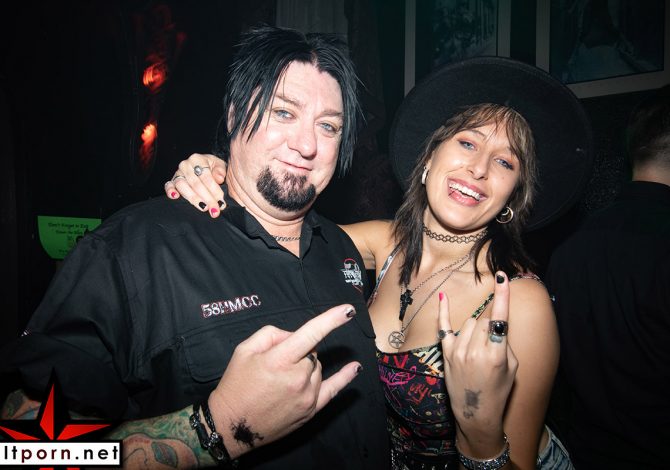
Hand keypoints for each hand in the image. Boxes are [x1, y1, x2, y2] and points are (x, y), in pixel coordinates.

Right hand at [163, 153, 227, 216]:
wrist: (205, 165)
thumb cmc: (213, 167)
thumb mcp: (220, 165)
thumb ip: (220, 171)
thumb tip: (219, 178)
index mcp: (198, 159)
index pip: (206, 177)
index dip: (214, 191)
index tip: (221, 202)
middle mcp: (186, 165)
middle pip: (195, 183)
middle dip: (207, 198)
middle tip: (215, 209)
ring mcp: (178, 173)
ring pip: (183, 186)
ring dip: (194, 198)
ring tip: (203, 207)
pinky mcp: (172, 180)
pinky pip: (168, 185)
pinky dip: (170, 191)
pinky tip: (175, 197)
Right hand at [207, 304, 359, 457]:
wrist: (231, 426)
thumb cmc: (236, 385)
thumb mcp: (244, 350)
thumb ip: (272, 334)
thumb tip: (295, 336)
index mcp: (279, 360)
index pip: (310, 334)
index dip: (331, 320)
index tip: (348, 310)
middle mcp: (297, 378)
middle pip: (311, 352)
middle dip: (299, 351)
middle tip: (276, 364)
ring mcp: (306, 396)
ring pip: (318, 368)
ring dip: (307, 367)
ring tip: (281, 380)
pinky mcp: (310, 411)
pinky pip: (333, 390)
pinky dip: (345, 378)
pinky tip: (355, 367)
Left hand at [438, 272, 517, 454]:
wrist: (476, 413)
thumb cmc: (499, 390)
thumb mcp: (512, 368)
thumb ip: (504, 342)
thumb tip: (496, 322)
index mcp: (496, 354)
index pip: (499, 318)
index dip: (502, 296)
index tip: (503, 276)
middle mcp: (475, 350)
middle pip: (484, 320)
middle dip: (489, 326)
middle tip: (491, 344)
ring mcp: (459, 351)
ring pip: (469, 322)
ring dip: (476, 328)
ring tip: (479, 349)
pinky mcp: (447, 354)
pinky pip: (444, 327)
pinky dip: (443, 312)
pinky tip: (443, 296)